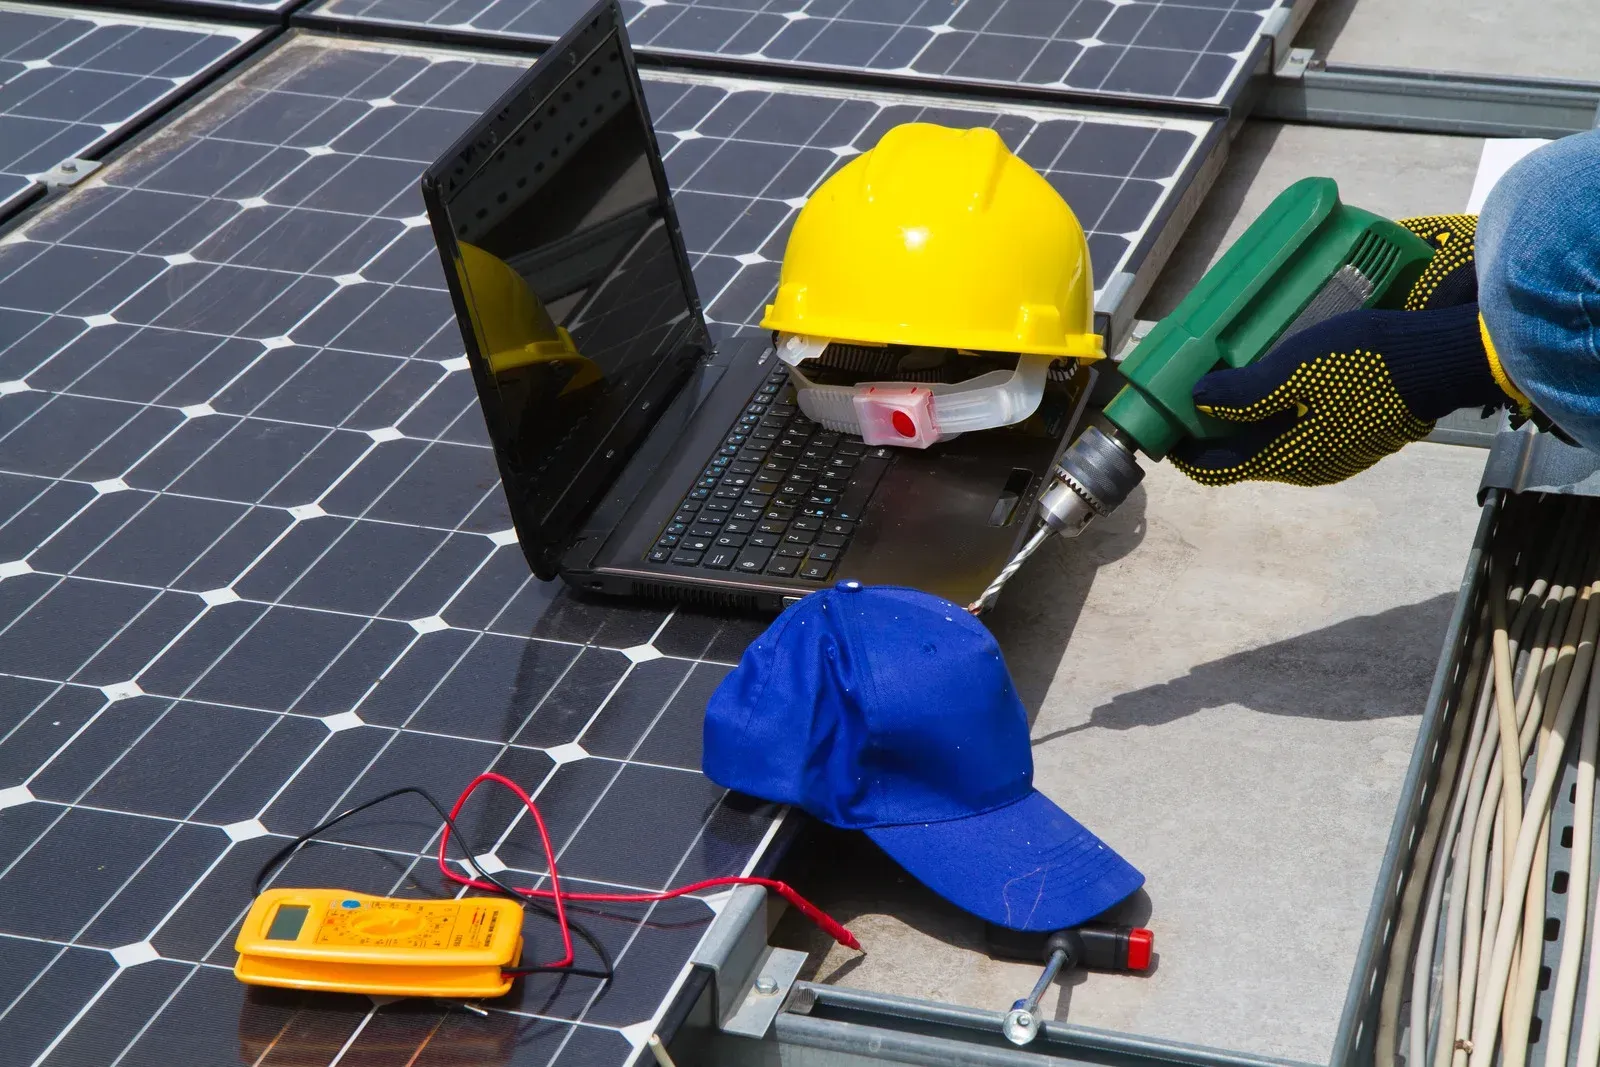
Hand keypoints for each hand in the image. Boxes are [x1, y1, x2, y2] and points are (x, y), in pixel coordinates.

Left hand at [1169, 214, 1520, 486]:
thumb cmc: (1368, 361)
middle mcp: (1309, 466)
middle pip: (1243, 455)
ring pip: (1274, 441)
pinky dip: (1279, 412)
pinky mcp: (1356, 436)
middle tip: (1192, 395)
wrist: (1443, 358)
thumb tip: (1198, 401)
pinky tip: (1277, 381)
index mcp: (1288, 458)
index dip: (1185, 451)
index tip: (1164, 426)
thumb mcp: (1297, 367)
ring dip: (1246, 419)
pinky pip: (1303, 429)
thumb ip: (1245, 390)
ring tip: (1229, 382)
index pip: (1218, 469)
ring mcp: (1336, 454)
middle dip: (1213, 430)